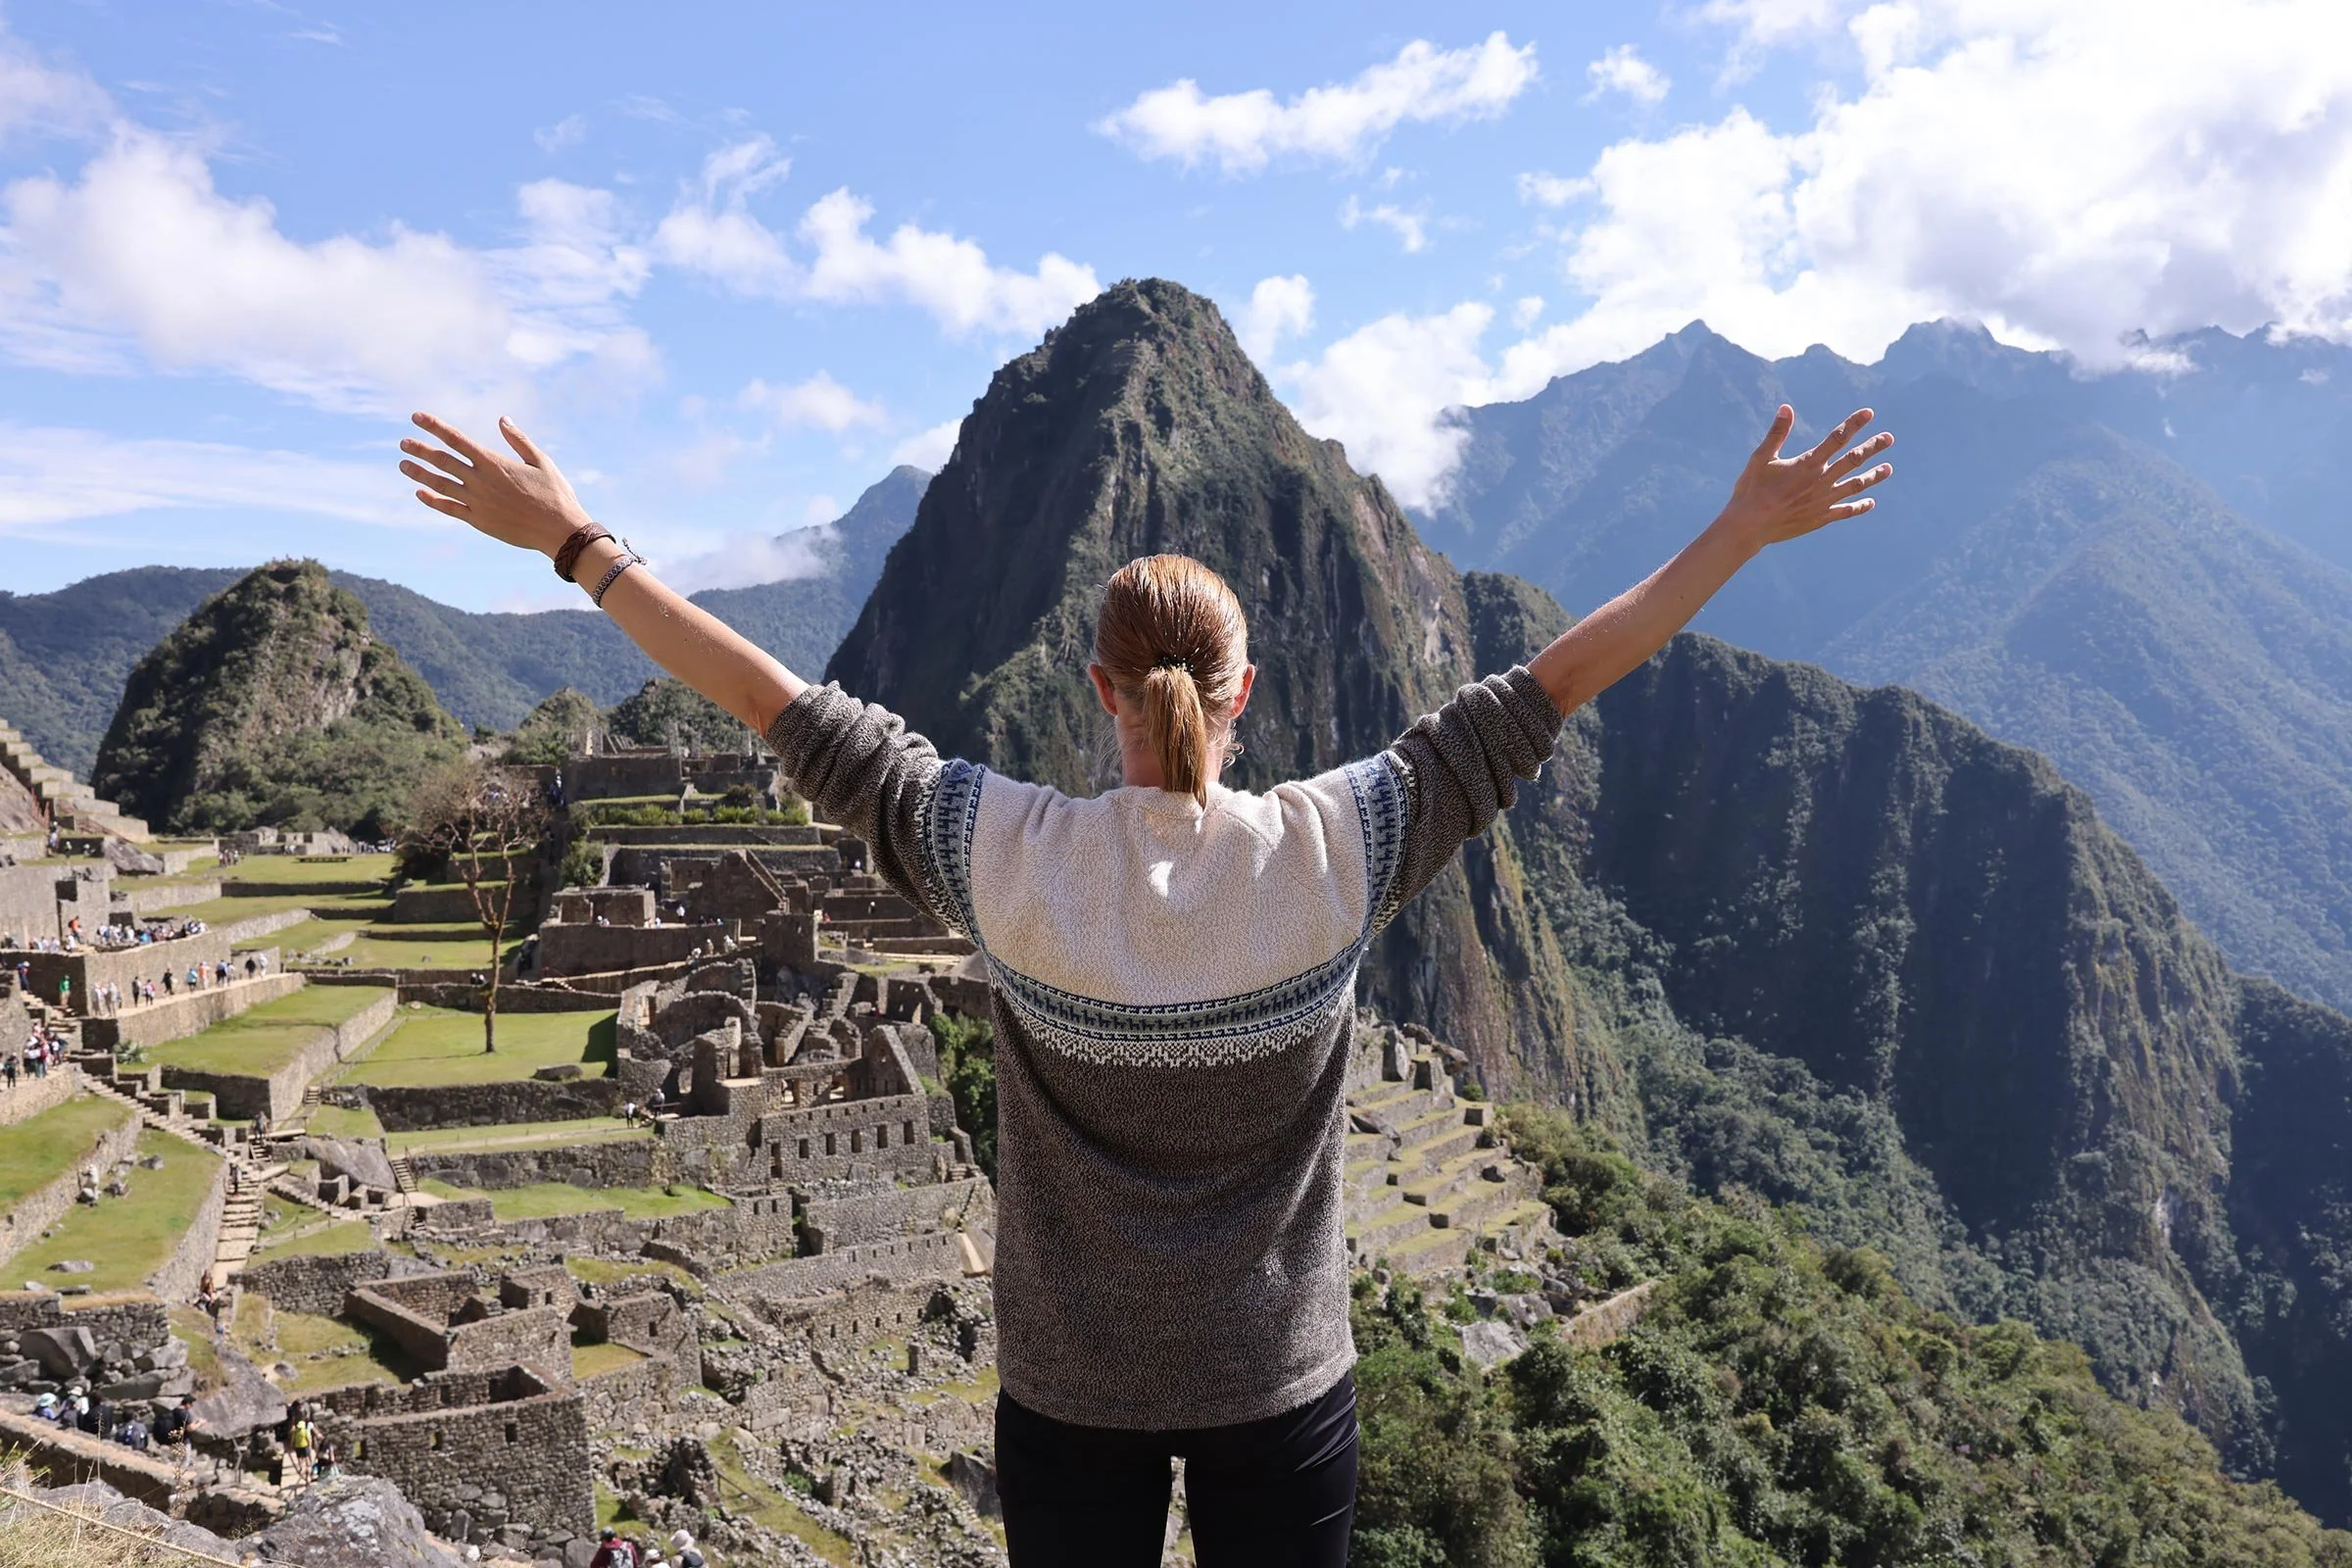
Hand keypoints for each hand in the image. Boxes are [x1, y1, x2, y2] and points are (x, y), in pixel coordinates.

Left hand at [399, 412, 593, 557]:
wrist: (559, 530)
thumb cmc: (555, 494)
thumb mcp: (542, 461)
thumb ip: (519, 440)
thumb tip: (502, 419)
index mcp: (494, 462)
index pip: (456, 439)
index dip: (434, 426)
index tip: (417, 417)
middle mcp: (480, 480)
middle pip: (442, 460)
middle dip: (420, 449)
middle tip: (403, 442)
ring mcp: (477, 501)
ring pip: (440, 484)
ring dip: (419, 473)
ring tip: (403, 464)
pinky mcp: (479, 520)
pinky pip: (449, 508)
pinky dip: (433, 500)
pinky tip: (420, 493)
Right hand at [1717, 405, 1892, 550]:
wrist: (1749, 526)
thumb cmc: (1751, 490)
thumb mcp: (1761, 458)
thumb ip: (1777, 433)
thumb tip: (1786, 408)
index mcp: (1808, 463)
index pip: (1837, 438)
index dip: (1854, 424)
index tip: (1869, 413)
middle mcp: (1821, 481)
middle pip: (1853, 460)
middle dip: (1872, 447)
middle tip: (1888, 438)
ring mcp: (1823, 501)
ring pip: (1856, 485)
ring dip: (1873, 476)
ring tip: (1888, 468)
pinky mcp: (1821, 518)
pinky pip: (1846, 511)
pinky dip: (1860, 506)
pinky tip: (1871, 503)